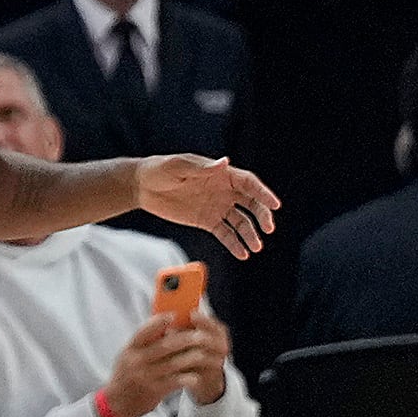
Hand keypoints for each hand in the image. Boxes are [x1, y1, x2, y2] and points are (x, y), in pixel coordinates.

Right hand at [103, 310, 228, 416]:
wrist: (117, 403)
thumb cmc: (126, 375)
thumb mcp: (128, 355)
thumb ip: (143, 343)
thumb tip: (164, 326)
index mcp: (130, 349)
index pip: (144, 331)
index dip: (158, 322)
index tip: (173, 315)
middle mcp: (137, 361)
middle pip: (164, 346)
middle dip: (184, 339)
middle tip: (200, 335)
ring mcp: (146, 376)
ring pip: (173, 364)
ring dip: (190, 358)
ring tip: (203, 354)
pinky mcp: (154, 391)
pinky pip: (174, 382)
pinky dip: (187, 378)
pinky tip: (196, 377)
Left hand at [122, 159, 281, 257]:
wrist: (142, 186)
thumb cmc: (160, 169)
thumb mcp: (179, 166)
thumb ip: (202, 167)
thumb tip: (225, 162)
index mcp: (220, 174)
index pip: (248, 183)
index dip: (263, 193)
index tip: (275, 205)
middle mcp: (223, 190)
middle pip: (250, 203)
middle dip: (262, 215)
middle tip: (268, 228)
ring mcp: (216, 207)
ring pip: (240, 222)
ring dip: (250, 234)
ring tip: (255, 248)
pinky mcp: (207, 221)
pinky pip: (225, 234)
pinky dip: (234, 244)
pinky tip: (242, 254)